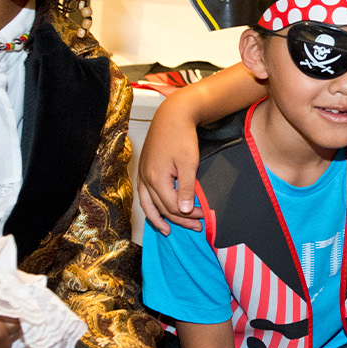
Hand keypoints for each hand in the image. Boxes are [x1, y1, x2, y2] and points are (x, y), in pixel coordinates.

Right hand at [136, 116, 205, 233]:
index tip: (204, 216)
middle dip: (180, 219)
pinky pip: (144, 195)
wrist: (172, 116)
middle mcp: (145, 179)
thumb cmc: (182, 136)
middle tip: (197, 226)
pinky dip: (150, 207)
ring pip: (148, 204)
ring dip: (159, 219)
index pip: (173, 206)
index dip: (189, 215)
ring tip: (167, 231)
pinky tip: (156, 212)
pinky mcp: (143, 170)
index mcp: (156, 178)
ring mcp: (142, 175)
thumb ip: (186, 188)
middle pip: (162, 208)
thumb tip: (184, 211)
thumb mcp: (189, 163)